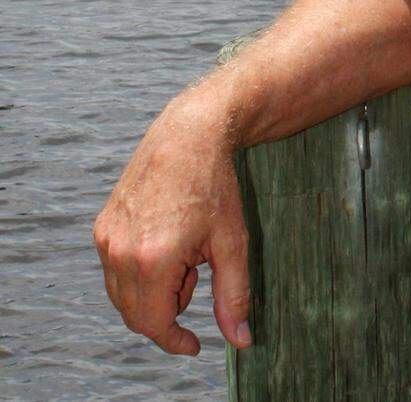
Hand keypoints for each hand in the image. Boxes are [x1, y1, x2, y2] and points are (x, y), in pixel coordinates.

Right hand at [93, 89, 252, 355]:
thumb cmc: (215, 185)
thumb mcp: (233, 242)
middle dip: (167, 310)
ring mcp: (107, 238)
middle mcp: (121, 252)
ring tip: (185, 252)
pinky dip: (139, 271)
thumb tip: (242, 341)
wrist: (189, 133)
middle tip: (196, 275)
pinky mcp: (102, 225)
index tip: (195, 344)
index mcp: (153, 260)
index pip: (155, 325)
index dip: (175, 341)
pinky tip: (167, 240)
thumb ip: (234, 296)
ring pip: (122, 294)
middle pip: (135, 314)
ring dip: (153, 291)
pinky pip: (114, 269)